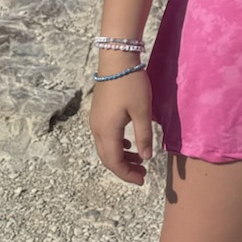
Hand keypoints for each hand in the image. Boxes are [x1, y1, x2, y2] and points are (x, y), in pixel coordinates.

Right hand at [89, 69, 154, 184]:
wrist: (116, 60)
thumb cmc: (132, 84)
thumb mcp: (142, 111)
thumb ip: (144, 136)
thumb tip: (146, 158)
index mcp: (107, 131)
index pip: (114, 162)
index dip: (127, 175)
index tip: (142, 181)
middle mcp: (96, 130)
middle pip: (107, 158)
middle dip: (124, 170)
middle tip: (142, 175)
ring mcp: (95, 122)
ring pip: (106, 148)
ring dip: (121, 158)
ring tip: (139, 162)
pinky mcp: (98, 114)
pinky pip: (105, 138)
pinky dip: (117, 146)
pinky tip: (129, 144)